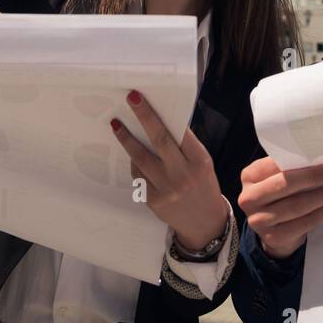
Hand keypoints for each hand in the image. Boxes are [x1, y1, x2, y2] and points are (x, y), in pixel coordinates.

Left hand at [110, 90, 227, 250]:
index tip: (143, 100)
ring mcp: (167, 189)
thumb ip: (185, 146)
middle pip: (160, 141)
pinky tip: (133, 156)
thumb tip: (162, 121)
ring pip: (141, 158)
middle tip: (131, 99)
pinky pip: (138, 176)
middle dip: (144, 117)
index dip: (159, 115)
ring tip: (116, 125)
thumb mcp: (202, 164)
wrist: (205, 223)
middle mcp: (183, 174)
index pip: (178, 133)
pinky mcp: (154, 200)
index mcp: (199, 161)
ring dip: (127, 139)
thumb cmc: (203, 186)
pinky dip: (134, 164)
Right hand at [238, 156, 322, 260]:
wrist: (273, 232)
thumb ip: (290, 169)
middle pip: (286, 184)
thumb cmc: (280, 197)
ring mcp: (259, 220)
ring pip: (298, 205)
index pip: (275, 164)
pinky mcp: (273, 237)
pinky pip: (305, 223)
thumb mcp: (277, 179)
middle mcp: (249, 198)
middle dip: (315, 177)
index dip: (302, 162)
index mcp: (250, 176)